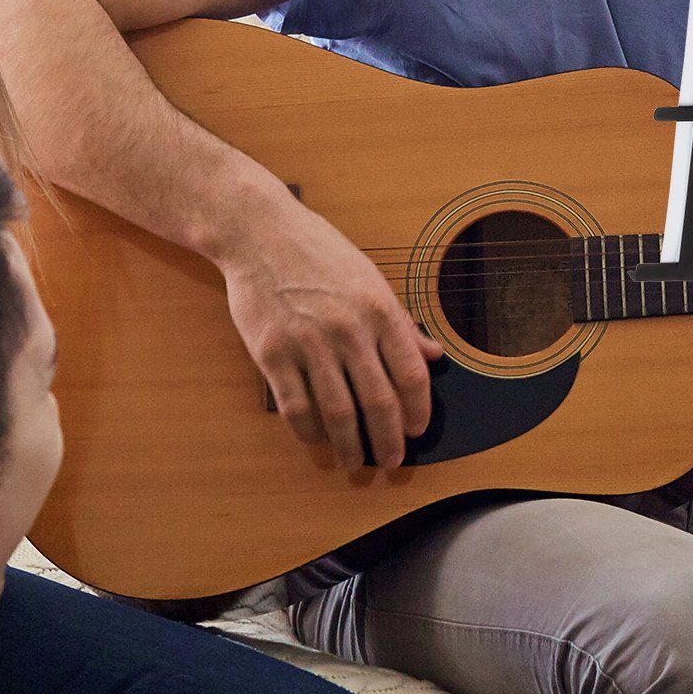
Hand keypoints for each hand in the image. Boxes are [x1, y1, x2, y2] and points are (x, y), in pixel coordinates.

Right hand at [219, 196, 442, 473]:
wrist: (259, 232)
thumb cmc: (317, 252)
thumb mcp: (370, 278)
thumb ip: (401, 321)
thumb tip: (434, 356)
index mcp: (379, 309)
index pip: (411, 376)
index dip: (418, 412)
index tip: (416, 431)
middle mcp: (347, 329)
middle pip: (378, 403)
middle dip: (389, 441)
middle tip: (392, 460)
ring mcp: (307, 343)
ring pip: (338, 414)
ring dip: (350, 447)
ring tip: (355, 461)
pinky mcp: (271, 354)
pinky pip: (296, 408)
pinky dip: (310, 433)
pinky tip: (318, 440)